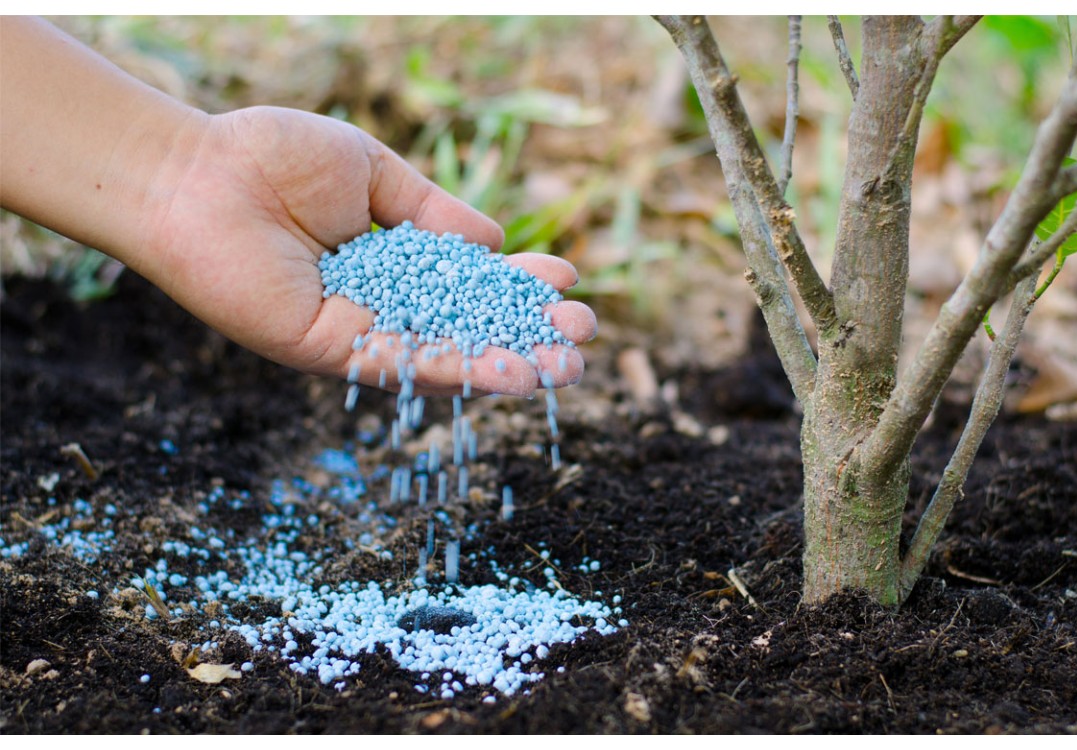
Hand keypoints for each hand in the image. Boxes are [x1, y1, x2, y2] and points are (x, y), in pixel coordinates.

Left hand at [146, 106, 595, 396]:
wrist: (193, 174)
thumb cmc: (273, 158)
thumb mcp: (375, 175)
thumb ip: (434, 212)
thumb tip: (494, 243)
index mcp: (392, 262)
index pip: (469, 284)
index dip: (519, 286)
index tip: (565, 279)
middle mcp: (379, 305)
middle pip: (466, 330)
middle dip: (527, 335)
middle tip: (581, 336)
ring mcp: (356, 332)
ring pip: (446, 358)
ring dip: (509, 365)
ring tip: (568, 365)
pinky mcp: (331, 351)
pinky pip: (405, 365)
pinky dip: (461, 370)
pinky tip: (512, 372)